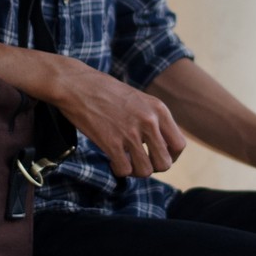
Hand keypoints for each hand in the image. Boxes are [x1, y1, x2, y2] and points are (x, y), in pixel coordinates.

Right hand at [53, 64, 186, 178]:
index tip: (157, 156)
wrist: (76, 84)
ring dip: (135, 171)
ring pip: (146, 171)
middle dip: (152, 166)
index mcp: (158, 109)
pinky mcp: (111, 143)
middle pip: (165, 163)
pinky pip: (124, 171)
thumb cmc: (104, 90)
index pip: (179, 145)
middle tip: (139, 161)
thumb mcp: (138, 98)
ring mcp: (130, 133)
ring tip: (125, 162)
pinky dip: (118, 170)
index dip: (171, 156)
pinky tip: (112, 161)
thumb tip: (160, 144)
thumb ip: (152, 118)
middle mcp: (149, 121)